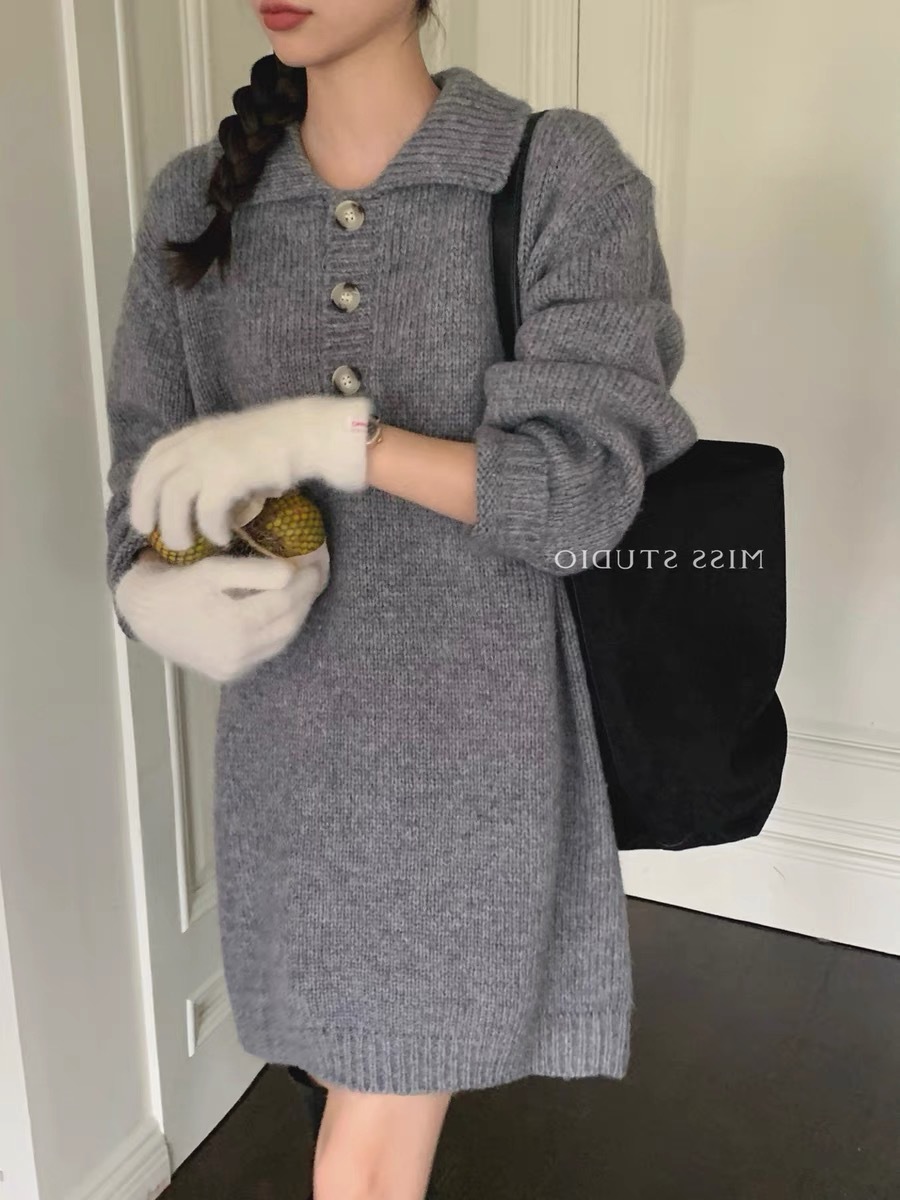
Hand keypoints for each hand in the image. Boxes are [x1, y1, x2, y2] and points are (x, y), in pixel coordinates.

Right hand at [114, 545, 329, 682]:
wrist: (145, 615)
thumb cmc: (179, 585)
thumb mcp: (212, 570)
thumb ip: (252, 572)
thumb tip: (291, 573)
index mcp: (233, 626)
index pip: (284, 603)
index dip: (304, 583)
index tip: (315, 565)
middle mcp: (237, 654)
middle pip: (287, 624)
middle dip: (305, 599)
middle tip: (315, 577)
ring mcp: (234, 668)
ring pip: (281, 641)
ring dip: (296, 616)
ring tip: (302, 593)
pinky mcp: (230, 674)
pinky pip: (266, 652)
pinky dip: (278, 632)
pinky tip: (281, 613)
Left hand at [128, 394, 371, 549]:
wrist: (306, 434)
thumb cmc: (277, 445)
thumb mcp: (233, 449)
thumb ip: (212, 467)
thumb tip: (202, 501)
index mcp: (194, 434)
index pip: (154, 459)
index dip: (142, 488)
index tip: (144, 513)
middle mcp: (195, 442)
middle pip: (154, 479)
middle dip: (146, 510)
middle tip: (152, 536)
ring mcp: (210, 457)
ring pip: (173, 498)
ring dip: (176, 527)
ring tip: (187, 546)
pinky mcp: (228, 474)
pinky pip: (207, 510)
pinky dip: (210, 529)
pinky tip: (222, 539)